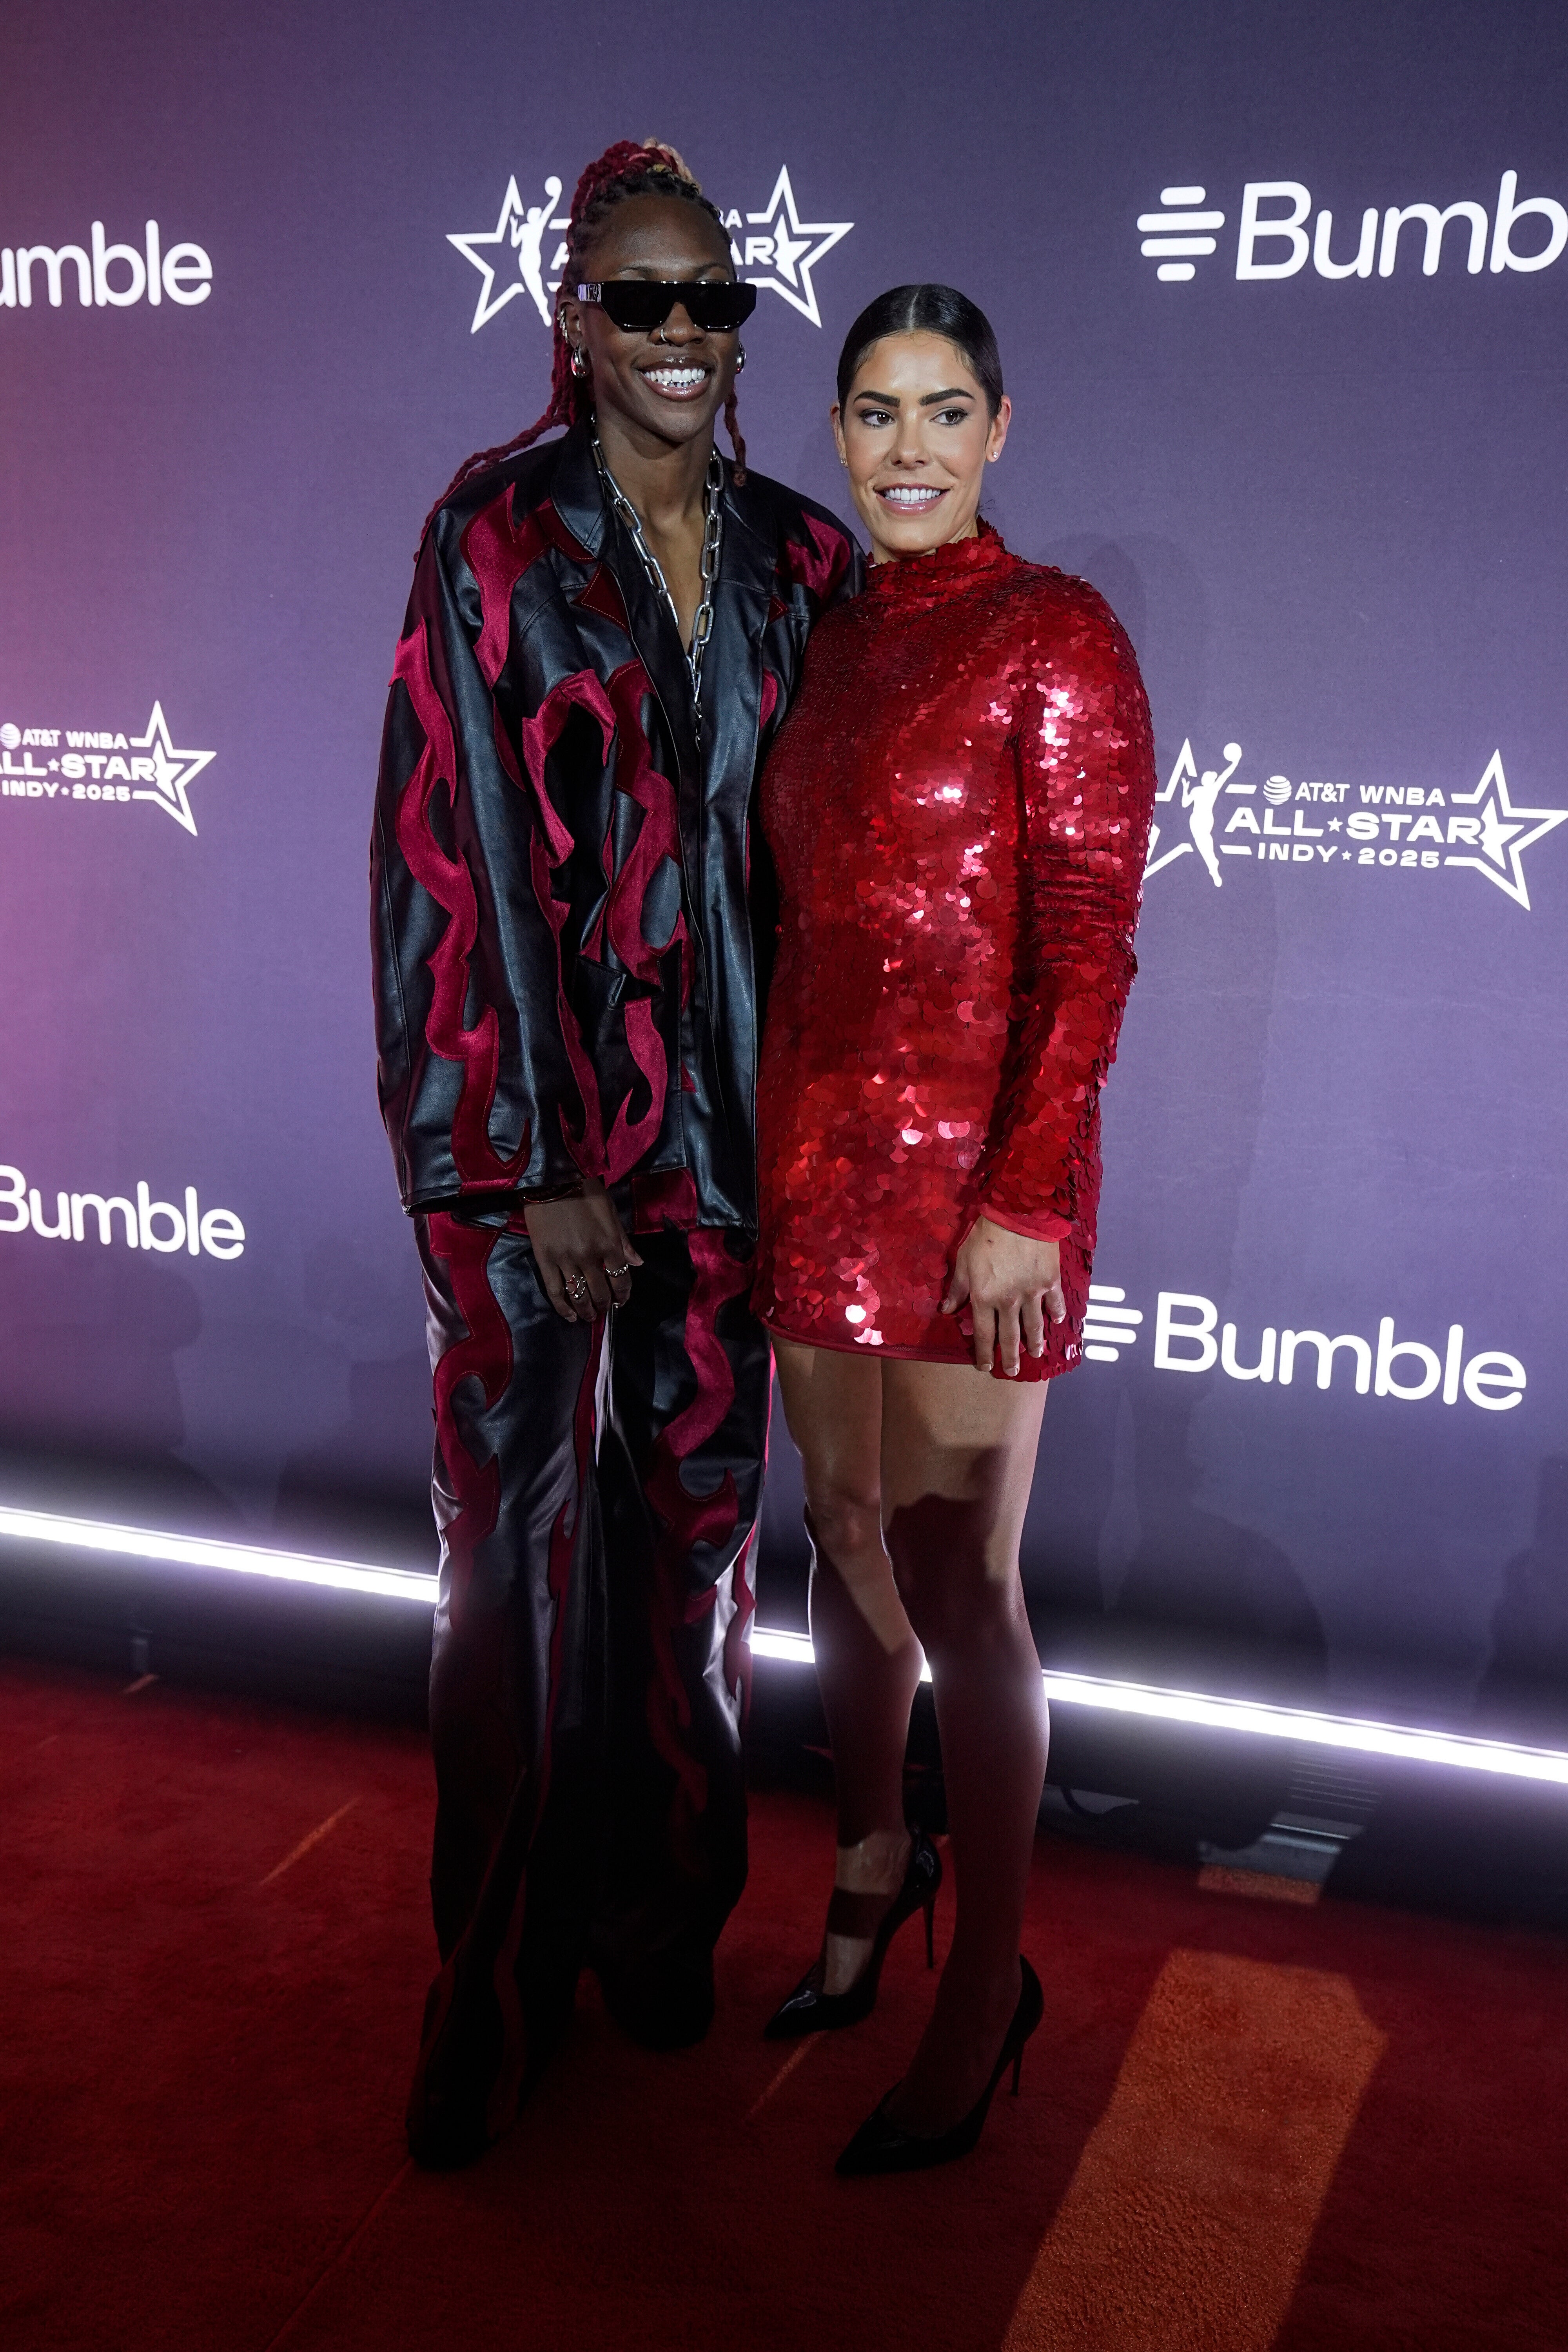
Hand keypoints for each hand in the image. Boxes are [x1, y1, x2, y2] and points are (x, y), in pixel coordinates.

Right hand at [524, 1180, 641, 1320]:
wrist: (550, 1179)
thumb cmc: (584, 1190)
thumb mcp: (609, 1211)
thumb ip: (623, 1240)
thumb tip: (637, 1263)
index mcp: (609, 1244)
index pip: (621, 1279)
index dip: (623, 1294)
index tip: (621, 1301)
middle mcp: (589, 1257)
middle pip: (601, 1291)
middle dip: (605, 1305)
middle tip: (604, 1310)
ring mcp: (566, 1260)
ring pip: (579, 1295)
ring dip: (586, 1310)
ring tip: (588, 1317)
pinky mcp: (544, 1260)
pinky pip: (555, 1291)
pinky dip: (563, 1308)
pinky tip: (569, 1316)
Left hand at [940, 1216, 1066, 1376]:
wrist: (1017, 1212)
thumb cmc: (985, 1234)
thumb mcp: (963, 1260)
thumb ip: (957, 1288)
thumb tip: (947, 1310)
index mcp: (984, 1297)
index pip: (983, 1334)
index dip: (984, 1353)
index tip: (985, 1366)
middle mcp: (1008, 1301)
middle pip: (1009, 1336)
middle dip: (1010, 1357)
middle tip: (1012, 1371)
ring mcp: (1032, 1292)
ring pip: (1034, 1325)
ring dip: (1034, 1343)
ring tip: (1036, 1354)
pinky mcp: (1050, 1280)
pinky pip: (1054, 1303)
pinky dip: (1056, 1314)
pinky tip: (1057, 1322)